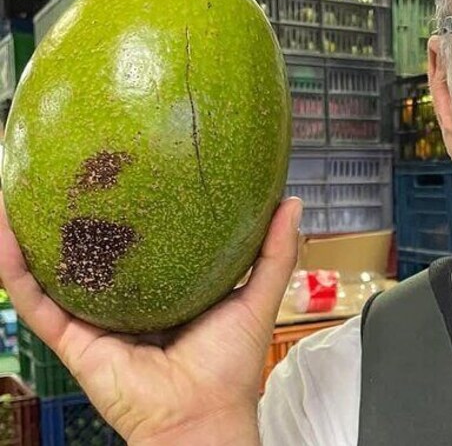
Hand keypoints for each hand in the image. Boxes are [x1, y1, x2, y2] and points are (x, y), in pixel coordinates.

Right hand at [0, 194, 302, 444]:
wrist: (201, 417)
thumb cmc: (230, 367)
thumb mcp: (257, 297)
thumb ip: (274, 252)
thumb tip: (289, 202)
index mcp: (167, 289)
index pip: (146, 241)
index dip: (134, 208)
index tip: (127, 168)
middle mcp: (128, 301)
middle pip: (95, 253)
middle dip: (76, 216)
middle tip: (66, 172)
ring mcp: (97, 319)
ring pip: (55, 271)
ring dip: (31, 236)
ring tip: (15, 194)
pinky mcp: (74, 340)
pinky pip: (36, 301)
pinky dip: (15, 269)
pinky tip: (4, 233)